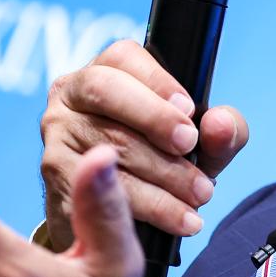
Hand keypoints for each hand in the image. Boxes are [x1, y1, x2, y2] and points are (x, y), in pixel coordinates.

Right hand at [40, 39, 248, 248]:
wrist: (118, 219)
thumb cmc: (164, 162)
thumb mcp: (201, 144)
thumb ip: (221, 131)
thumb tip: (219, 123)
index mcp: (106, 70)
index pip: (124, 57)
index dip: (157, 80)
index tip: (189, 109)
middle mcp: (71, 94)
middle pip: (105, 90)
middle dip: (153, 118)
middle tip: (189, 145)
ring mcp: (57, 134)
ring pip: (105, 144)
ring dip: (160, 174)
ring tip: (198, 195)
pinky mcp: (54, 177)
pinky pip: (96, 188)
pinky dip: (145, 206)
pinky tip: (177, 219)